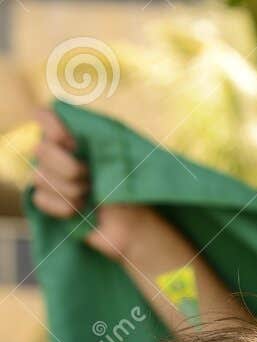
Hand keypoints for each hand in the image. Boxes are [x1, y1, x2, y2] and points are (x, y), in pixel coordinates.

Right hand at [31, 108, 143, 260]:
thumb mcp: (118, 160)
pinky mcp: (47, 201)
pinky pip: (40, 199)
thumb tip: (72, 137)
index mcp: (70, 134)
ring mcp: (48, 177)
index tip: (73, 143)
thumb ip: (97, 140)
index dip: (51, 126)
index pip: (43, 115)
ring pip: (40, 177)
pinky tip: (80, 210)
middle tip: (90, 178)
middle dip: (69, 168)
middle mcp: (55, 152)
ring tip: (89, 195)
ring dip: (70, 190)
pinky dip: (63, 207)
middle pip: (40, 149)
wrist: (130, 224)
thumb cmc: (126, 188)